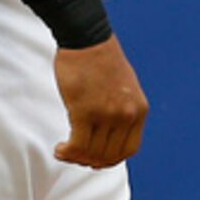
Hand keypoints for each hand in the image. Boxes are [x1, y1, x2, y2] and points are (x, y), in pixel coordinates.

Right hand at [54, 35, 147, 168]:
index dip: (111, 159)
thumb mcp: (124, 88)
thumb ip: (122, 110)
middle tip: (75, 156)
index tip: (96, 159)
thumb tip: (108, 137)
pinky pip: (78, 144)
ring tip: (64, 152)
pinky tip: (60, 149)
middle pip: (109, 155)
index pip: (129, 149)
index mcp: (138, 110)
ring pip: (92, 152)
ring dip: (76, 157)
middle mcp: (126, 115)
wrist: (87, 38)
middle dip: (90, 160)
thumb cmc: (100, 60)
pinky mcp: (84, 111)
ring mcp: (106, 114)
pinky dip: (68, 152)